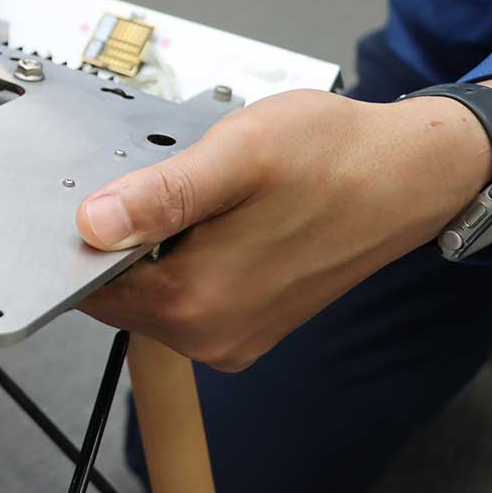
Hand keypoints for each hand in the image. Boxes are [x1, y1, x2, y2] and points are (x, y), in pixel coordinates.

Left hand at [76, 86, 491, 371]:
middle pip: (118, 290)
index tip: (105, 190)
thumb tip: (92, 224)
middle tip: (166, 180)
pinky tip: (217, 217)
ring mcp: (230, 336)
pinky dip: (184, 254)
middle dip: (124, 236)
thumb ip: (160, 196)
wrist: (407, 174)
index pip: (90, 284)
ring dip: (155, 243)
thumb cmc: (333, 157)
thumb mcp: (237, 156)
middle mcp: (209, 336)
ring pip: (151, 289)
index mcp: (196, 303)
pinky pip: (187, 292)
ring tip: (201, 195)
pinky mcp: (247, 324)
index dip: (84, 233)